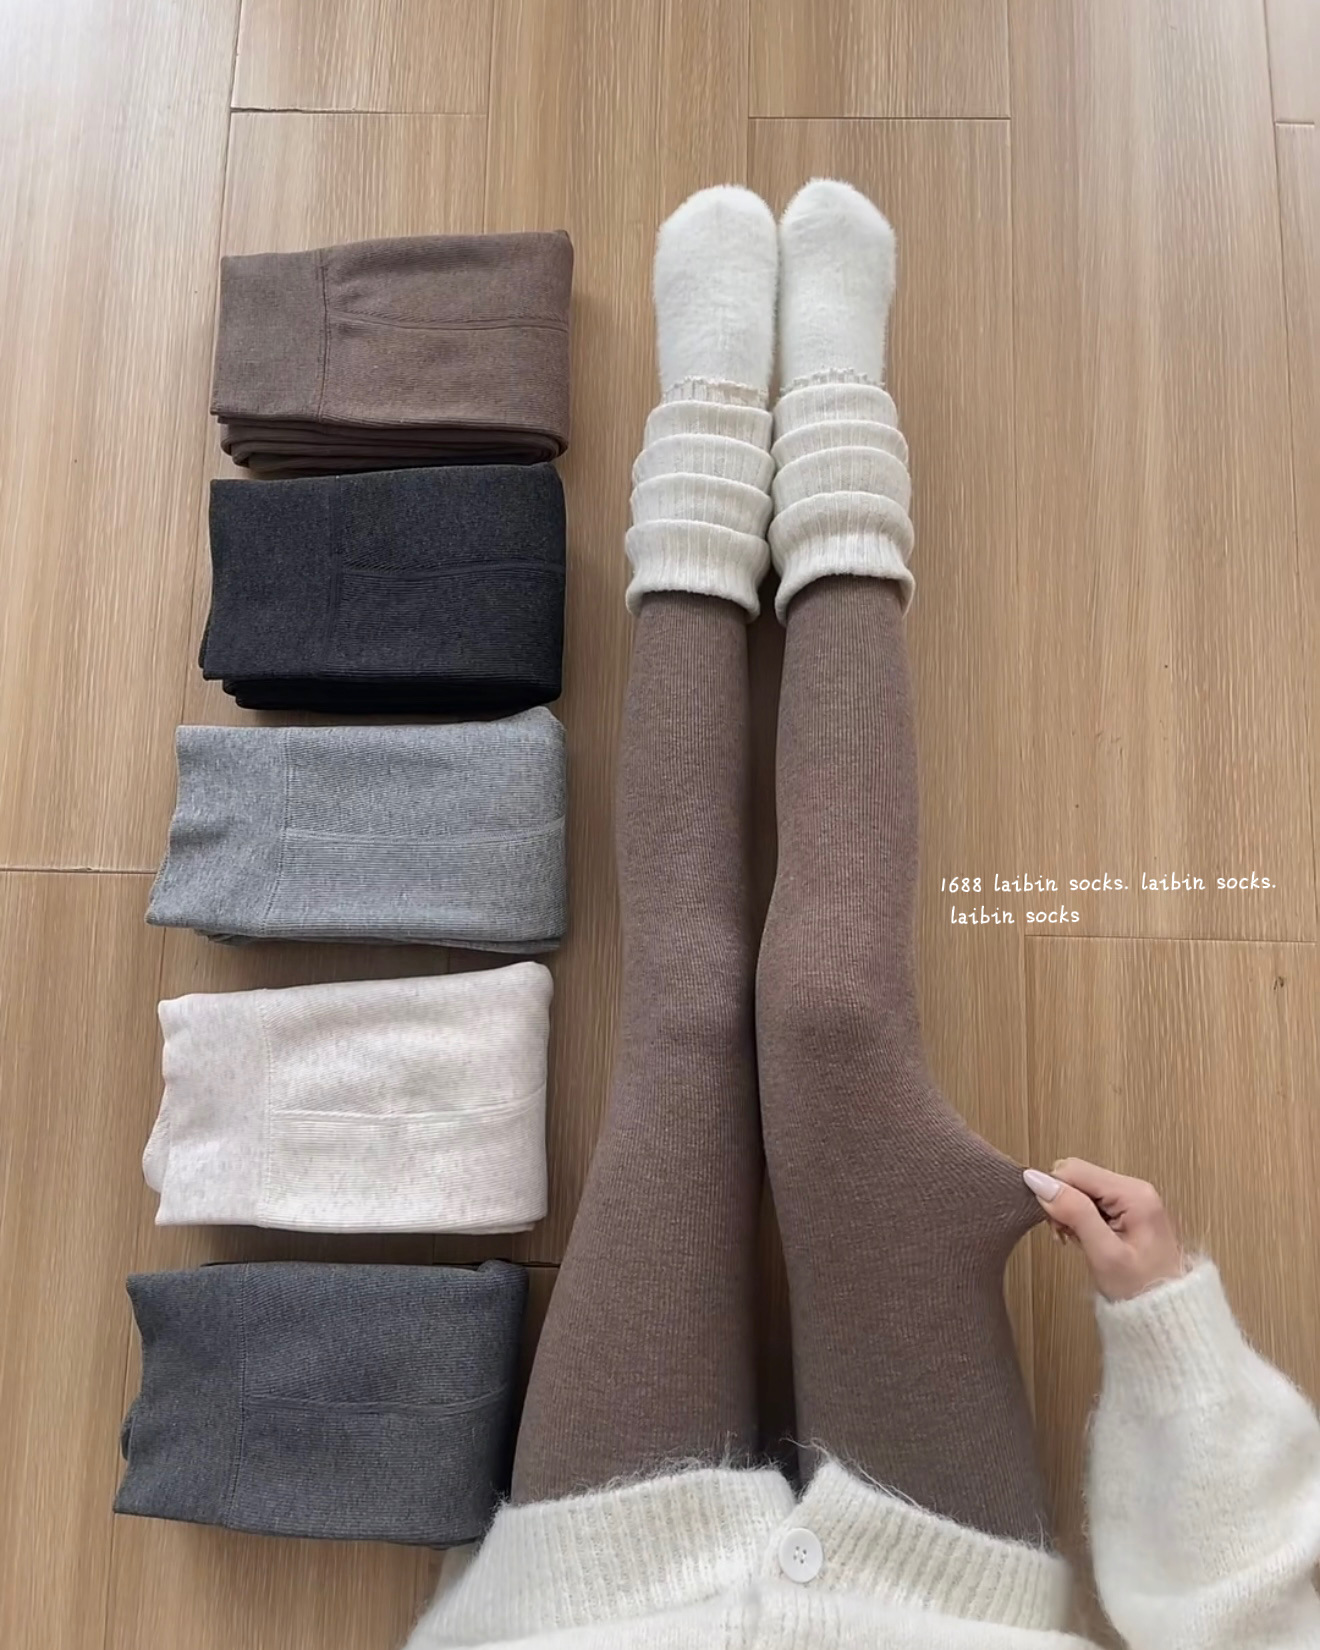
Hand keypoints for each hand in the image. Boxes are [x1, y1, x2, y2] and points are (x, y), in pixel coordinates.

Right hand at [1023, 1159, 1185, 1301]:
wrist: (1166, 1316)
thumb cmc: (1140, 1289)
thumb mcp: (1104, 1253)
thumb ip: (1074, 1212)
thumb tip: (1038, 1180)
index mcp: (1133, 1193)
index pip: (1073, 1170)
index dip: (1055, 1194)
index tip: (1058, 1227)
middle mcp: (1134, 1188)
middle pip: (1076, 1176)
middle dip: (1062, 1203)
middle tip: (1068, 1237)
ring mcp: (1131, 1198)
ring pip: (1080, 1188)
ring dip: (1069, 1213)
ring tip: (1078, 1241)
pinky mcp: (1126, 1209)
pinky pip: (1089, 1201)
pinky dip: (1079, 1218)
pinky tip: (1086, 1240)